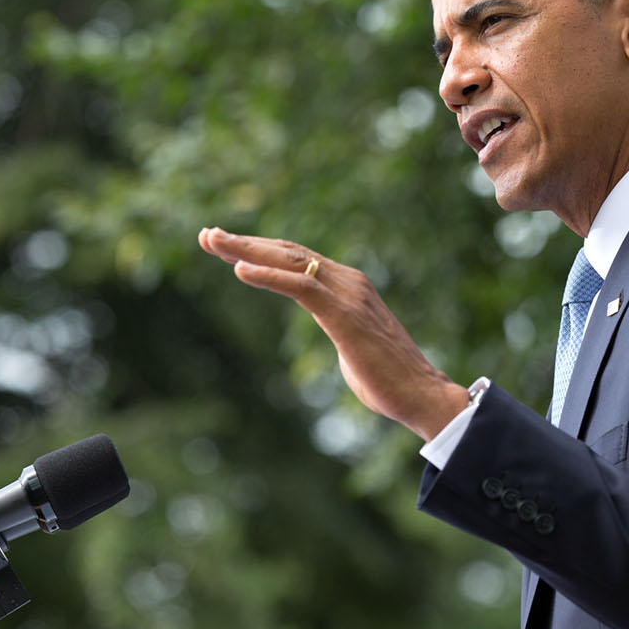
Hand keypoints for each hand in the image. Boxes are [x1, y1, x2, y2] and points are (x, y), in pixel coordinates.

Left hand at [197, 228, 470, 439]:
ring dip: (246, 250)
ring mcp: (347, 294)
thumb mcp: (351, 345)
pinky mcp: (344, 314)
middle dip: (244, 242)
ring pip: (289, 261)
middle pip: (286, 251)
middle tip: (207, 234)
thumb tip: (333, 334)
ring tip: (212, 241)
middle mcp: (347, 281)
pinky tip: (238, 270)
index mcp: (348, 286)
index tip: (224, 245)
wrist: (421, 394)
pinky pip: (300, 286)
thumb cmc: (387, 379)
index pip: (296, 257)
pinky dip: (267, 276)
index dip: (258, 249)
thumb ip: (336, 328)